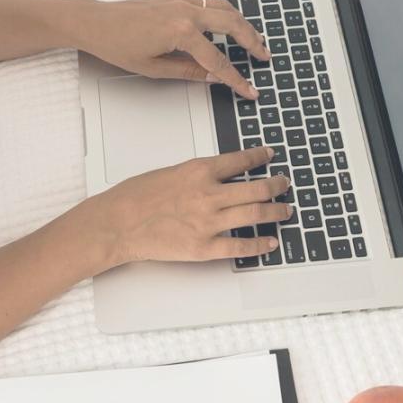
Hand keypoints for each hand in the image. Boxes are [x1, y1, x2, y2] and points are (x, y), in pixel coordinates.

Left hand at [71, 0, 269, 97]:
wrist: (96, 22)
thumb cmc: (117, 44)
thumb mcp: (154, 68)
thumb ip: (188, 71)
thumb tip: (212, 76)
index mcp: (182, 32)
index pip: (218, 60)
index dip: (236, 78)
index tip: (248, 89)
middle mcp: (186, 12)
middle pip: (232, 25)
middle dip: (252, 42)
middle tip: (264, 56)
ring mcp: (181, 1)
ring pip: (224, 8)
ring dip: (243, 23)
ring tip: (253, 39)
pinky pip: (209, 2)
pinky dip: (225, 11)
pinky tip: (229, 22)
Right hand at [79, 146, 290, 267]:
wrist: (117, 223)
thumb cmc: (134, 197)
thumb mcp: (168, 173)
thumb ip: (194, 177)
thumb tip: (213, 180)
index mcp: (199, 171)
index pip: (239, 161)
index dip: (258, 157)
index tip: (268, 155)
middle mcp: (209, 194)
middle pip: (256, 188)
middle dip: (276, 185)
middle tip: (284, 184)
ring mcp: (208, 222)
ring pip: (255, 214)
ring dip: (275, 212)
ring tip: (286, 210)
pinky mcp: (204, 247)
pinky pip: (240, 245)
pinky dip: (259, 244)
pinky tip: (270, 242)